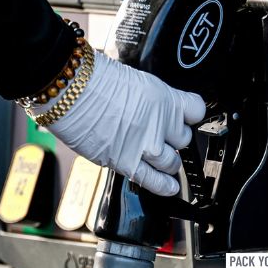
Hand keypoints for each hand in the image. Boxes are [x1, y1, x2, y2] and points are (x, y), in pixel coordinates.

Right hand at [46, 51, 205, 195]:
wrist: (70, 90)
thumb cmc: (94, 80)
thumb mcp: (137, 81)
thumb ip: (153, 100)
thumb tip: (157, 110)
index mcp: (164, 98)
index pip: (197, 111)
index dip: (191, 115)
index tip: (187, 118)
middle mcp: (159, 123)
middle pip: (184, 139)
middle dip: (174, 138)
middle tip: (161, 135)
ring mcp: (145, 145)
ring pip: (172, 162)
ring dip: (168, 161)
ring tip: (160, 157)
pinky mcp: (126, 162)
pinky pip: (153, 180)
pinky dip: (164, 186)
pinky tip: (170, 187)